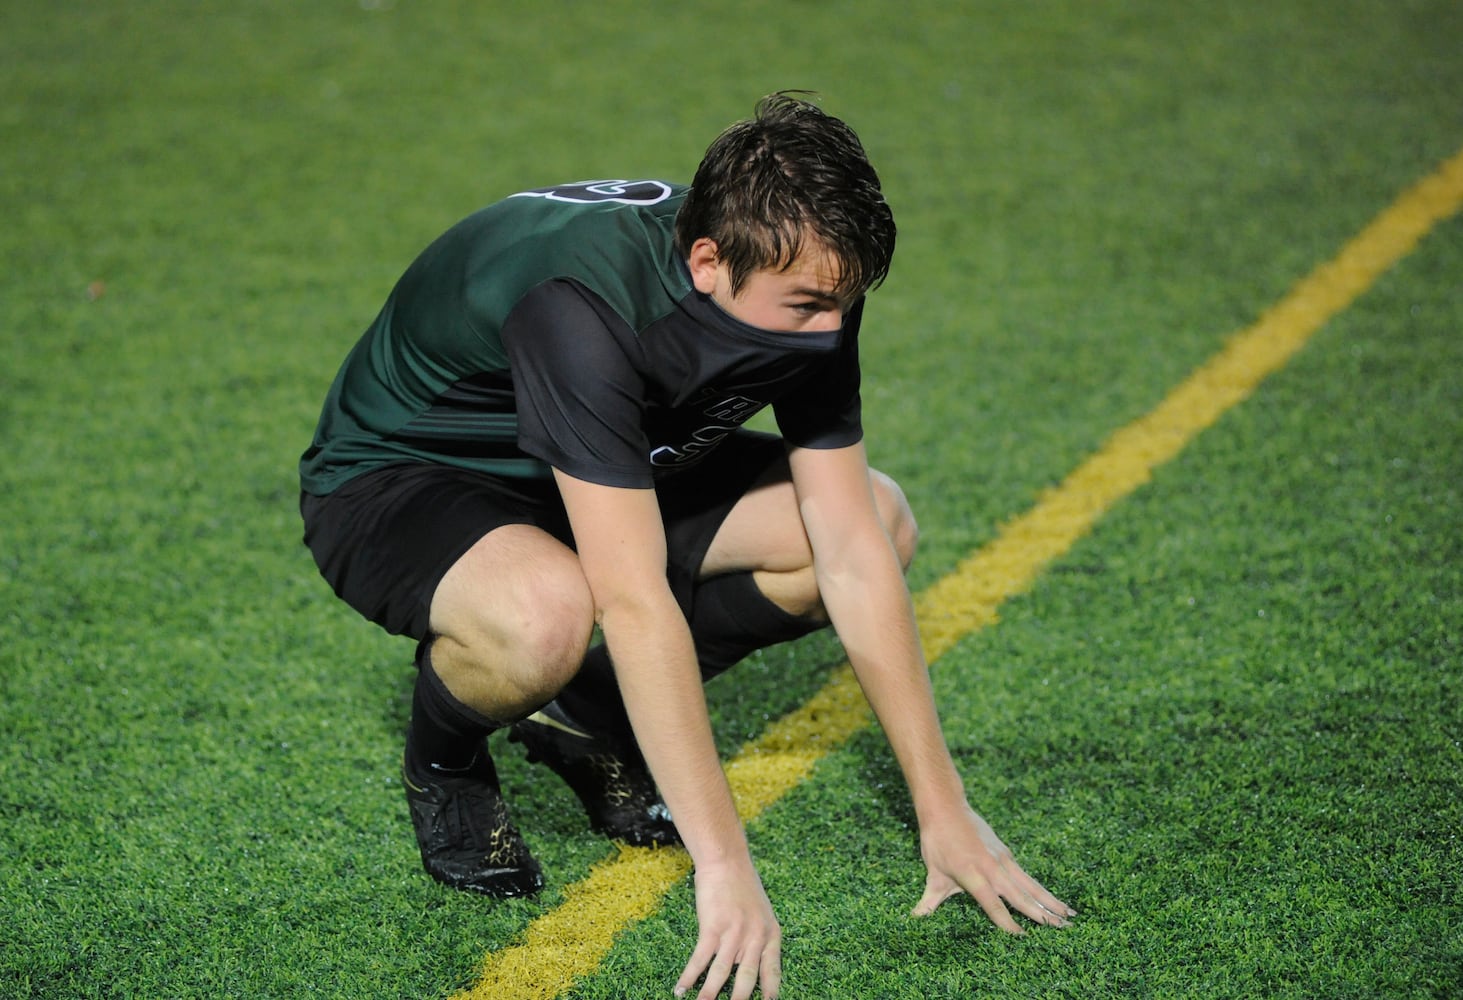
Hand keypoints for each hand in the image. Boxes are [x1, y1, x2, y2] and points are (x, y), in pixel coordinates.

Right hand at [675, 859, 781, 999]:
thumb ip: (757, 938)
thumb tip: (747, 965)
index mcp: (771, 934)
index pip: (773, 971)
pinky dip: (689, 977)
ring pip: (722, 974)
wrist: (726, 862)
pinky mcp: (712, 928)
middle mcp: (755, 937)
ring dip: (709, 995)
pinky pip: (700, 959)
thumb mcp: (761, 913)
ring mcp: (734, 933)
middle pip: (747, 979)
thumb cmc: (742, 885)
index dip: (770, 991)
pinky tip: (680, 989)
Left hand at [912, 805, 1074, 932]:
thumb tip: (914, 919)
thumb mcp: (933, 873)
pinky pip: (1027, 876)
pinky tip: (1054, 900)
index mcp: (973, 875)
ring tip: (1069, 917)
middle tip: (1062, 931)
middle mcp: (992, 868)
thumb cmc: (937, 842)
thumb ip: (929, 901)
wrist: (947, 808)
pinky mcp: (1007, 854)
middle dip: (1041, 915)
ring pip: (1030, 885)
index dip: (1006, 922)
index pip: (992, 904)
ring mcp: (1002, 860)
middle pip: (1020, 896)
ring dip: (1050, 902)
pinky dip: (1041, 889)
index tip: (1022, 938)